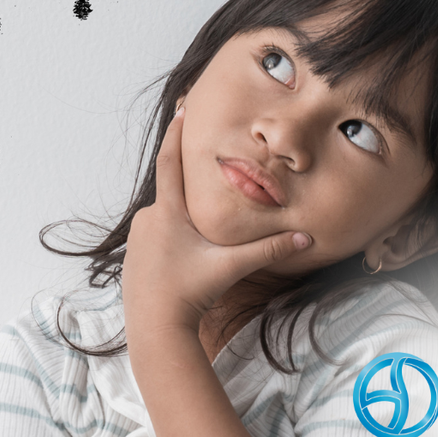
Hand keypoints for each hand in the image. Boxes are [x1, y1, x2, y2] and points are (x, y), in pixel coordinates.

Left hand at [120, 105, 309, 334]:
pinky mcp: (133, 255)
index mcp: (168, 212)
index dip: (175, 134)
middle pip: (173, 194)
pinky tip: (183, 260)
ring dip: (183, 221)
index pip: (170, 161)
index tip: (180, 110)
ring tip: (197, 242)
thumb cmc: (189, 294)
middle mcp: (148, 219)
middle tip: (205, 189)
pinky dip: (171, 239)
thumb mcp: (231, 267)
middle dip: (191, 191)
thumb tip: (304, 238)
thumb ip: (268, 251)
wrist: (154, 326)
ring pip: (165, 218)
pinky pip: (155, 236)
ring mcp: (137, 238)